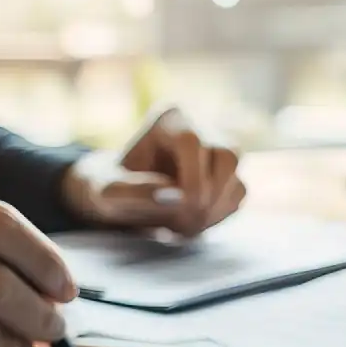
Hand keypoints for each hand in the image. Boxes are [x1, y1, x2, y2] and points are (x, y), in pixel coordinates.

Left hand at [62, 106, 244, 236]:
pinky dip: (219, 215)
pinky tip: (192, 222)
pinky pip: (238, 195)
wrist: (122, 198)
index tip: (178, 206)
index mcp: (168, 120)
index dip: (192, 177)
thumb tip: (176, 196)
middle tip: (184, 220)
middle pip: (228, 155)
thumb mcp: (107, 192)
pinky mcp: (228, 175)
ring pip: (237, 176)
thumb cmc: (110, 189)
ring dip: (215, 209)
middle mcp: (200, 127)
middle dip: (210, 194)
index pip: (194, 141)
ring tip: (184, 226)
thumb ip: (134, 192)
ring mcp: (218, 151)